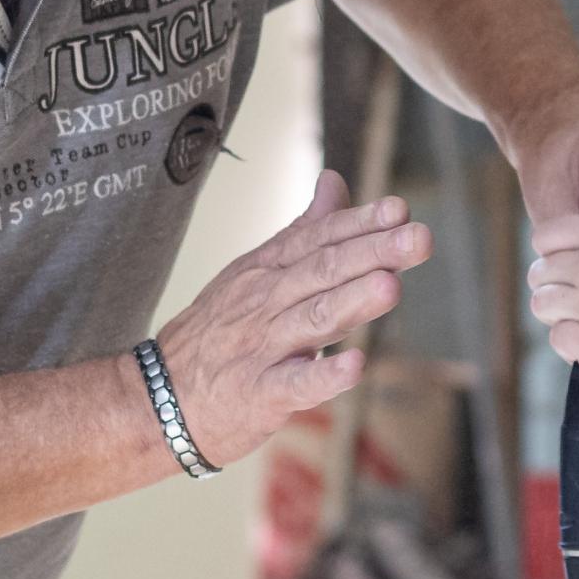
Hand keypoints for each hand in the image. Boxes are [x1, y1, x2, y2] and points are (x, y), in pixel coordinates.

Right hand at [155, 169, 430, 463]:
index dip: (360, 224)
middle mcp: (265, 302)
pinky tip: (354, 367)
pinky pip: (294, 383)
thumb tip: (335, 180)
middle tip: (419, 238)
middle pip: (323, 272)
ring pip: (313, 320)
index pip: (319, 239)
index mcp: (267, 270)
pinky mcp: (259, 394)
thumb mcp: (254, 272)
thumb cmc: (218, 333)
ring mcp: (261, 348)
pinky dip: (324, 376)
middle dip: (373, 253)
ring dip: (353, 303)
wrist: (159, 398)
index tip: (400, 209)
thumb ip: (302, 231)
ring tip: (391, 287)